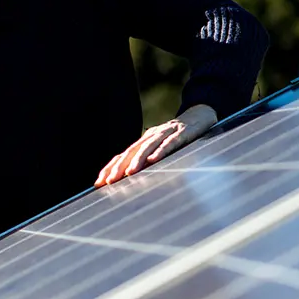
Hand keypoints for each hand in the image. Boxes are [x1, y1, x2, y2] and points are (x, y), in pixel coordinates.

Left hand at [95, 104, 216, 186]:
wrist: (199, 115)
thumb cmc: (179, 135)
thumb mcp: (161, 146)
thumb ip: (148, 159)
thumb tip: (132, 178)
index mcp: (144, 140)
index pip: (123, 154)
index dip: (110, 167)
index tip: (99, 183)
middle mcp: (151, 135)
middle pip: (132, 151)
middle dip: (119, 167)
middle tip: (110, 182)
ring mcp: (166, 133)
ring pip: (148, 147)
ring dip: (137, 161)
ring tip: (129, 173)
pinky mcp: (181, 133)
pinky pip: (169, 143)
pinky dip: (160, 151)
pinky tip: (153, 160)